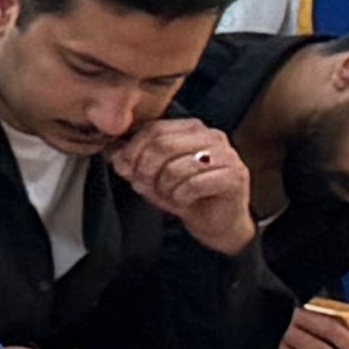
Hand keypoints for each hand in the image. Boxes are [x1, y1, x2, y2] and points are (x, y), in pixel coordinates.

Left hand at [105, 116, 256, 253]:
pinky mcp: (235, 176)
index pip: (154, 129)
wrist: (215, 221)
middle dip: (146, 170)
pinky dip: (181, 197)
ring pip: (176, 167)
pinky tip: (184, 200)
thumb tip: (113, 154)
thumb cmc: (184, 193)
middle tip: (145, 185)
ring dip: (163, 187)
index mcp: (191, 128)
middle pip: (162, 146)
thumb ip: (133, 161)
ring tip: (168, 194)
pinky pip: (194, 185)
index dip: (132, 150)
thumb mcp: (151, 175)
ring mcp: (227, 155)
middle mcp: (212, 136)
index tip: (124, 168)